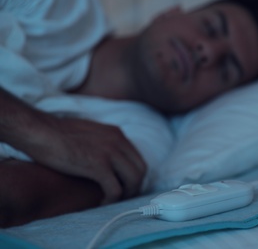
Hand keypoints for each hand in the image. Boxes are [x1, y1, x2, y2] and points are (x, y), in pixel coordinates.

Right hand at [23, 115, 146, 204]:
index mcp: (117, 134)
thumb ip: (104, 143)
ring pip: (133, 180)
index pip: (137, 159)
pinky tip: (102, 203)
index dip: (134, 176)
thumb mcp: (91, 133)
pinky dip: (111, 200)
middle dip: (134, 187)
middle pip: (140, 170)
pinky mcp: (98, 165)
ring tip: (112, 201)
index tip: (125, 186)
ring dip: (126, 195)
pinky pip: (116, 189)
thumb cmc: (58, 133)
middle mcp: (118, 141)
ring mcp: (110, 152)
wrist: (40, 130)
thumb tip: (108, 158)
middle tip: (122, 198)